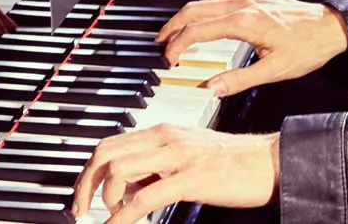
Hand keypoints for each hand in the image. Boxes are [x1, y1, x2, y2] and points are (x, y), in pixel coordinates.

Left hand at [72, 126, 279, 223]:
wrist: (267, 163)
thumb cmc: (230, 163)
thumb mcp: (185, 157)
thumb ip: (154, 167)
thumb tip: (125, 189)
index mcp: (162, 132)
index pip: (109, 144)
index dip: (87, 171)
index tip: (80, 195)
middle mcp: (165, 138)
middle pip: (105, 153)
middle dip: (84, 184)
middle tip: (79, 209)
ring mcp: (177, 157)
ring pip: (119, 170)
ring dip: (105, 198)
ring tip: (109, 216)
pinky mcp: (190, 178)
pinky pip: (145, 198)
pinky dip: (123, 216)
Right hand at [159, 0, 347, 95]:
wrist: (331, 28)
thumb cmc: (308, 47)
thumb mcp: (273, 71)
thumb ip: (239, 80)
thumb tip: (212, 87)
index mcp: (244, 22)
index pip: (197, 31)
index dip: (177, 45)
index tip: (170, 59)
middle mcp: (242, 3)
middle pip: (194, 10)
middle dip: (173, 27)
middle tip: (162, 43)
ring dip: (187, 15)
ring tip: (176, 31)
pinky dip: (205, 4)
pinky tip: (205, 13)